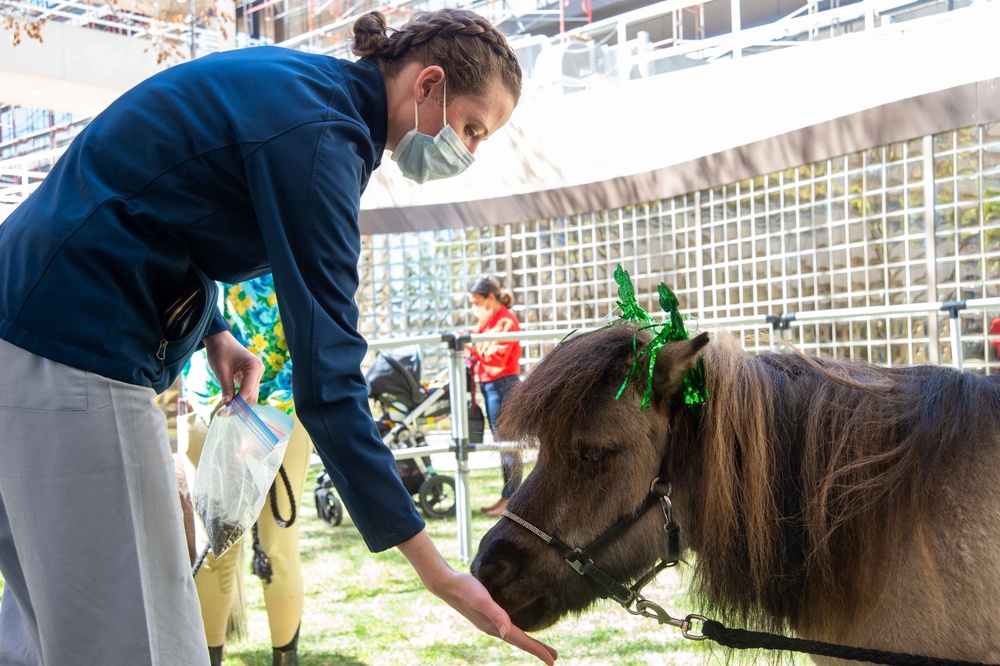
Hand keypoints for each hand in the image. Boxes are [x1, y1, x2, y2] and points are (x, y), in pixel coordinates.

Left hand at [202, 330, 264, 405]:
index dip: (238, 403)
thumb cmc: (220, 352)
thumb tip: (227, 405)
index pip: (248, 390)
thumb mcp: (221, 370)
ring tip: (225, 411)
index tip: (226, 412)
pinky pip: (248, 391)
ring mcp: (257, 373)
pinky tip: (230, 404)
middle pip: (252, 395)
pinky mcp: (252, 376)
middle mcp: (259, 370)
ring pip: (251, 395)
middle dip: (239, 406)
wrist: (220, 340)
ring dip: (240, 404)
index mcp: (254, 366)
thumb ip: (226, 388)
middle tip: (224, 414)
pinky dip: (240, 398)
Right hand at [436, 570, 557, 664]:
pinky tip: (517, 627)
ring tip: (540, 646)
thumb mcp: (482, 599)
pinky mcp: (486, 616)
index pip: (521, 641)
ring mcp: (488, 623)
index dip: (537, 650)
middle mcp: (493, 628)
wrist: (446, 584)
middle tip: (553, 656)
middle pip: (519, 641)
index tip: (552, 660)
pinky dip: (516, 632)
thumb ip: (495, 614)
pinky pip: (506, 627)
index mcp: (494, 626)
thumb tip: (507, 633)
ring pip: (513, 635)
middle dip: (536, 649)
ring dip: (527, 642)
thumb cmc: (465, 589)